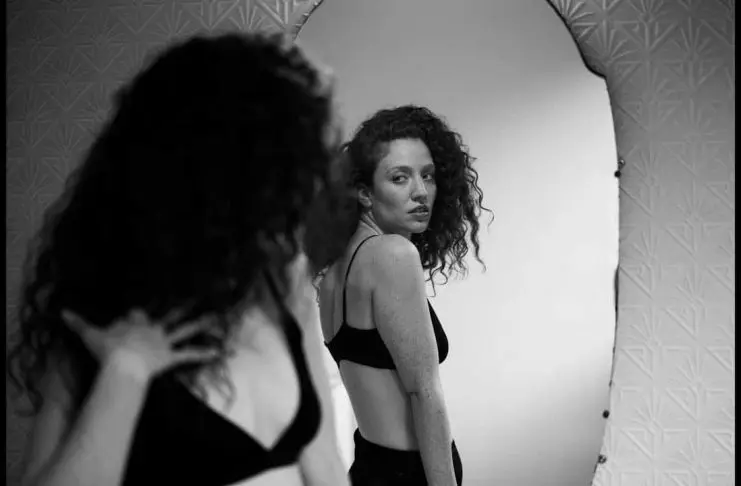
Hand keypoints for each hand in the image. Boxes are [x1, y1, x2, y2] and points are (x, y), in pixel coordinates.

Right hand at [61, 308, 219, 381]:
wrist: (122, 364)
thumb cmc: (106, 350)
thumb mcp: (89, 335)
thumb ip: (78, 323)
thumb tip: (61, 311)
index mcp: (135, 321)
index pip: (137, 313)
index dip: (136, 314)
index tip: (135, 314)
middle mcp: (152, 328)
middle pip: (169, 314)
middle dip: (181, 306)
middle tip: (195, 297)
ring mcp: (163, 342)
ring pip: (185, 329)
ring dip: (201, 323)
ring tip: (217, 317)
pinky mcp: (170, 357)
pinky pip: (189, 354)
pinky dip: (203, 353)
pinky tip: (219, 352)